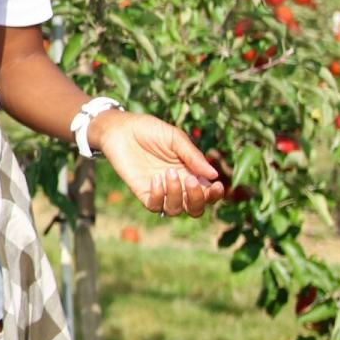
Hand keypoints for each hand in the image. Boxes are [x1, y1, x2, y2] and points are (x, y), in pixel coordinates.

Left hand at [94, 110, 223, 217]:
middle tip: (190, 180)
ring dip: (176, 195)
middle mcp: (177, 186)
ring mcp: (159, 191)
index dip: (215, 195)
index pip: (207, 193)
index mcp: (190, 173)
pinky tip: (155, 178)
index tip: (218, 185)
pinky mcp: (142, 192)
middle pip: (194, 208)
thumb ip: (193, 156)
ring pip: (176, 210)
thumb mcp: (175, 138)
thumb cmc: (150, 130)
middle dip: (197, 199)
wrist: (121, 129)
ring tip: (168, 173)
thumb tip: (213, 174)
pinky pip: (154, 206)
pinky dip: (158, 195)